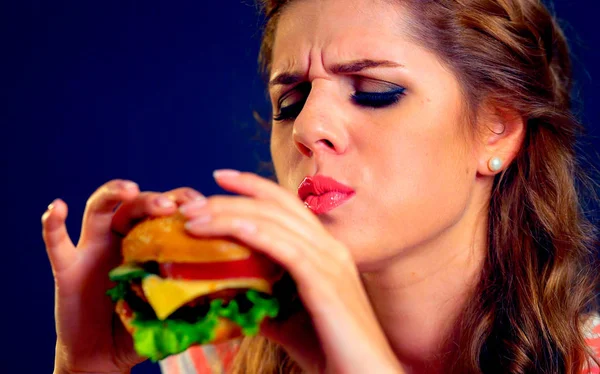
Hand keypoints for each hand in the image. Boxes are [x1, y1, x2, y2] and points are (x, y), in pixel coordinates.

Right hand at [42, 180, 204, 373]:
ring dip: (111, 194)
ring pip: (98, 209)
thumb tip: (236, 292)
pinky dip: (52, 225)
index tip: (202, 203)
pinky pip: (56, 242)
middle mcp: (122, 238)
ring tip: (128, 189)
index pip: (167, 210)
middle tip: (170, 205)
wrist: (104, 355)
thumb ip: (196, 296)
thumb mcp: (173, 308)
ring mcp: (93, 249)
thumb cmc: (143, 326)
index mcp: (150, 242)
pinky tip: (57, 208)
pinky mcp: (67, 268)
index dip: (182, 201)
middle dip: (152, 199)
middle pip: (135, 204)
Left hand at [180, 170, 404, 373]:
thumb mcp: (288, 320)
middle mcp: (330, 248)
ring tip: (194, 219)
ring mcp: (331, 263)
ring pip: (276, 223)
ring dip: (232, 215)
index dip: (253, 186)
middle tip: (192, 201)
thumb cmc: (329, 351)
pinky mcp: (327, 284)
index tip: (219, 177)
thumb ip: (264, 301)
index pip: (286, 205)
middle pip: (276, 206)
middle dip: (232, 197)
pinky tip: (234, 229)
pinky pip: (289, 250)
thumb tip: (230, 294)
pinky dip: (259, 235)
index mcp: (324, 250)